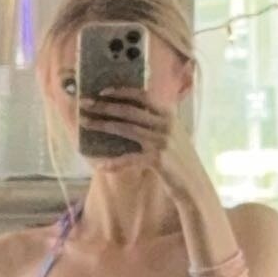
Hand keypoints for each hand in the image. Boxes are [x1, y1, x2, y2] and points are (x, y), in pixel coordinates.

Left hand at [78, 87, 207, 201]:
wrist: (193, 184)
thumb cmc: (178, 160)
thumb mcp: (171, 135)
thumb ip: (154, 123)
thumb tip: (126, 115)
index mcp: (168, 115)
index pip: (142, 96)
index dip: (121, 92)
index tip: (102, 91)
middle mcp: (165, 124)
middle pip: (129, 110)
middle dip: (104, 106)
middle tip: (84, 103)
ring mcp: (162, 141)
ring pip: (126, 129)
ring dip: (103, 125)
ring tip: (85, 122)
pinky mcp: (158, 160)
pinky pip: (130, 159)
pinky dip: (115, 163)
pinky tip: (101, 166)